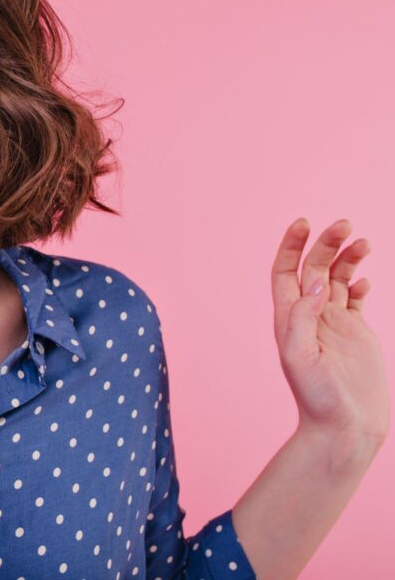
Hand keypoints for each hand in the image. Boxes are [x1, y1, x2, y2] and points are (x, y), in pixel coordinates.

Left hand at [271, 218, 388, 447]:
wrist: (344, 428)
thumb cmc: (318, 398)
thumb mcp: (301, 356)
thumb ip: (304, 317)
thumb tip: (315, 283)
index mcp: (289, 318)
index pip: (285, 271)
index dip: (291, 246)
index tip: (304, 223)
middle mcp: (309, 316)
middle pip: (314, 268)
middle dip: (327, 243)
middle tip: (345, 224)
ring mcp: (332, 323)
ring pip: (335, 279)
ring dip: (346, 257)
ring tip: (363, 242)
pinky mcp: (355, 333)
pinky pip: (352, 299)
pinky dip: (357, 283)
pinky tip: (364, 280)